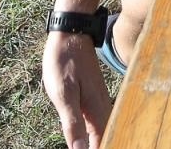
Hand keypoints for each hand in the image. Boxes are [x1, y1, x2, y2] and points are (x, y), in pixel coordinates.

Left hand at [42, 32, 111, 148]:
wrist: (72, 32)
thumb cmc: (65, 61)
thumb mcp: (64, 93)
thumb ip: (72, 124)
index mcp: (97, 110)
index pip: (103, 144)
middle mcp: (103, 108)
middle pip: (107, 139)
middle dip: (100, 146)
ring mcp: (100, 102)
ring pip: (104, 131)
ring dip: (97, 142)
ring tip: (87, 147)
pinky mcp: (94, 97)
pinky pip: (98, 123)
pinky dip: (94, 135)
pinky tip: (87, 140)